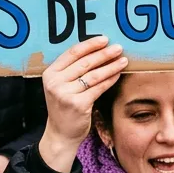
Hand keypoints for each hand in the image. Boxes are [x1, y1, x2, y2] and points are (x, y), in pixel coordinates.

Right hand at [38, 37, 126, 172]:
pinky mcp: (77, 104)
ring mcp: (65, 94)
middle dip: (104, 54)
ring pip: (93, 75)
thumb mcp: (61, 85)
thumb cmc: (64, 105)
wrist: (61, 133)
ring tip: (123, 60)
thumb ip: (72, 70)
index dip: (90, 45)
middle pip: (84, 63)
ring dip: (111, 66)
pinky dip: (110, 80)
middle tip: (118, 48)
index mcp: (50, 73)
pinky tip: (118, 74)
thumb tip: (98, 49)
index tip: (104, 39)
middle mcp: (55, 83)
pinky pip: (98, 88)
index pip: (72, 53)